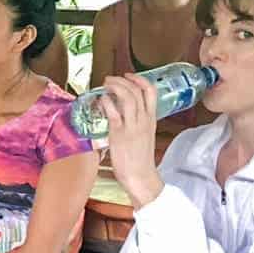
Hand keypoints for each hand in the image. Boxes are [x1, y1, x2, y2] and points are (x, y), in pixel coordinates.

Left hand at [99, 75, 165, 208]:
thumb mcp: (143, 136)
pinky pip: (114, 113)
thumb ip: (135, 123)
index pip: (151, 92)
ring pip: (128, 97)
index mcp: (151, 119)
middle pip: (137, 91)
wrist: (140, 176)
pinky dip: (107, 102)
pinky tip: (102, 100)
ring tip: (105, 84)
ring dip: (115, 87)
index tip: (128, 75)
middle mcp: (144, 120)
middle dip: (122, 80)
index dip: (140, 79)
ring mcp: (132, 126)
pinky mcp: (119, 134)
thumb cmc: (139, 159)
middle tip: (110, 79)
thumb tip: (120, 113)